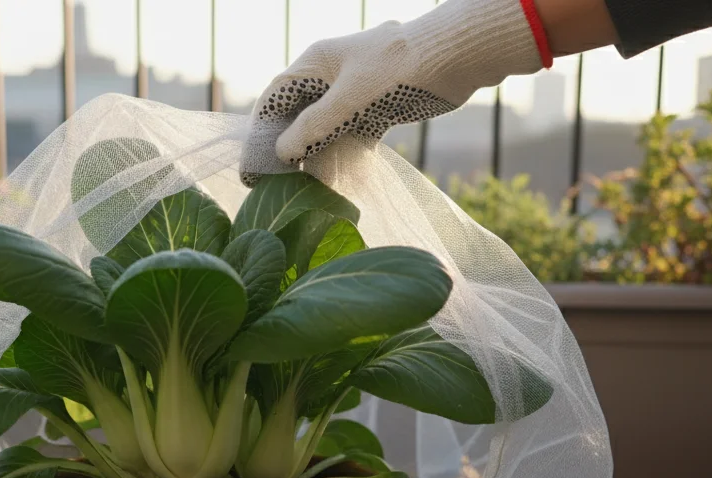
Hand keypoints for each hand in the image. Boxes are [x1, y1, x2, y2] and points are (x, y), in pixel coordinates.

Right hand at [239, 0, 548, 184]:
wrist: (456, 56)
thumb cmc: (397, 70)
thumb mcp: (348, 101)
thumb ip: (312, 126)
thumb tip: (282, 151)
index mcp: (317, 60)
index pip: (276, 94)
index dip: (262, 127)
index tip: (255, 162)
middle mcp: (332, 73)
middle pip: (299, 112)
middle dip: (288, 145)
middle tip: (278, 181)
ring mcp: (356, 89)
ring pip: (326, 125)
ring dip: (316, 153)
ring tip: (304, 186)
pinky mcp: (378, 104)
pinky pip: (351, 131)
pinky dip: (343, 152)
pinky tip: (337, 178)